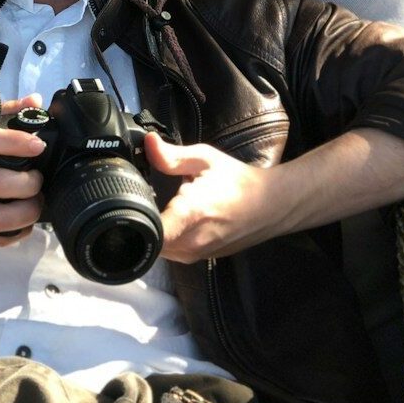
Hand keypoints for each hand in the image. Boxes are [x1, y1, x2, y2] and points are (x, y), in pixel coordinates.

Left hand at [144, 133, 289, 262]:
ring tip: (162, 211)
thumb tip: (148, 143)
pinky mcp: (201, 259)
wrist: (272, 206)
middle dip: (142, 224)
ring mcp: (198, 254)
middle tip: (146, 203)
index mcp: (191, 213)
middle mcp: (192, 240)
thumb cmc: (239, 181)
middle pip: (149, 241)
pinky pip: (173, 253)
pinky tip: (176, 222)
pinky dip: (168, 240)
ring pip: (160, 250)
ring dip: (156, 233)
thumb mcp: (204, 159)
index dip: (134, 220)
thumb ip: (171, 155)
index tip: (132, 206)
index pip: (151, 232)